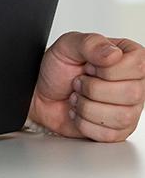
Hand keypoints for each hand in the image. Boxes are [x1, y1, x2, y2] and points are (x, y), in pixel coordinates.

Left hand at [28, 32, 144, 140]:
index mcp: (129, 58)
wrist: (42, 93)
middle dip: (92, 88)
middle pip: (131, 93)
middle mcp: (135, 84)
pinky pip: (108, 134)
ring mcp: (130, 109)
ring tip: (78, 97)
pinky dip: (84, 122)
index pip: (137, 65)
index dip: (105, 69)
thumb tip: (113, 53)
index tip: (88, 65)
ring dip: (87, 106)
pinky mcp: (119, 130)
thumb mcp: (67, 45)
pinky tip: (80, 111)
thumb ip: (90, 43)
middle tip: (79, 82)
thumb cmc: (58, 69)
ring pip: (121, 116)